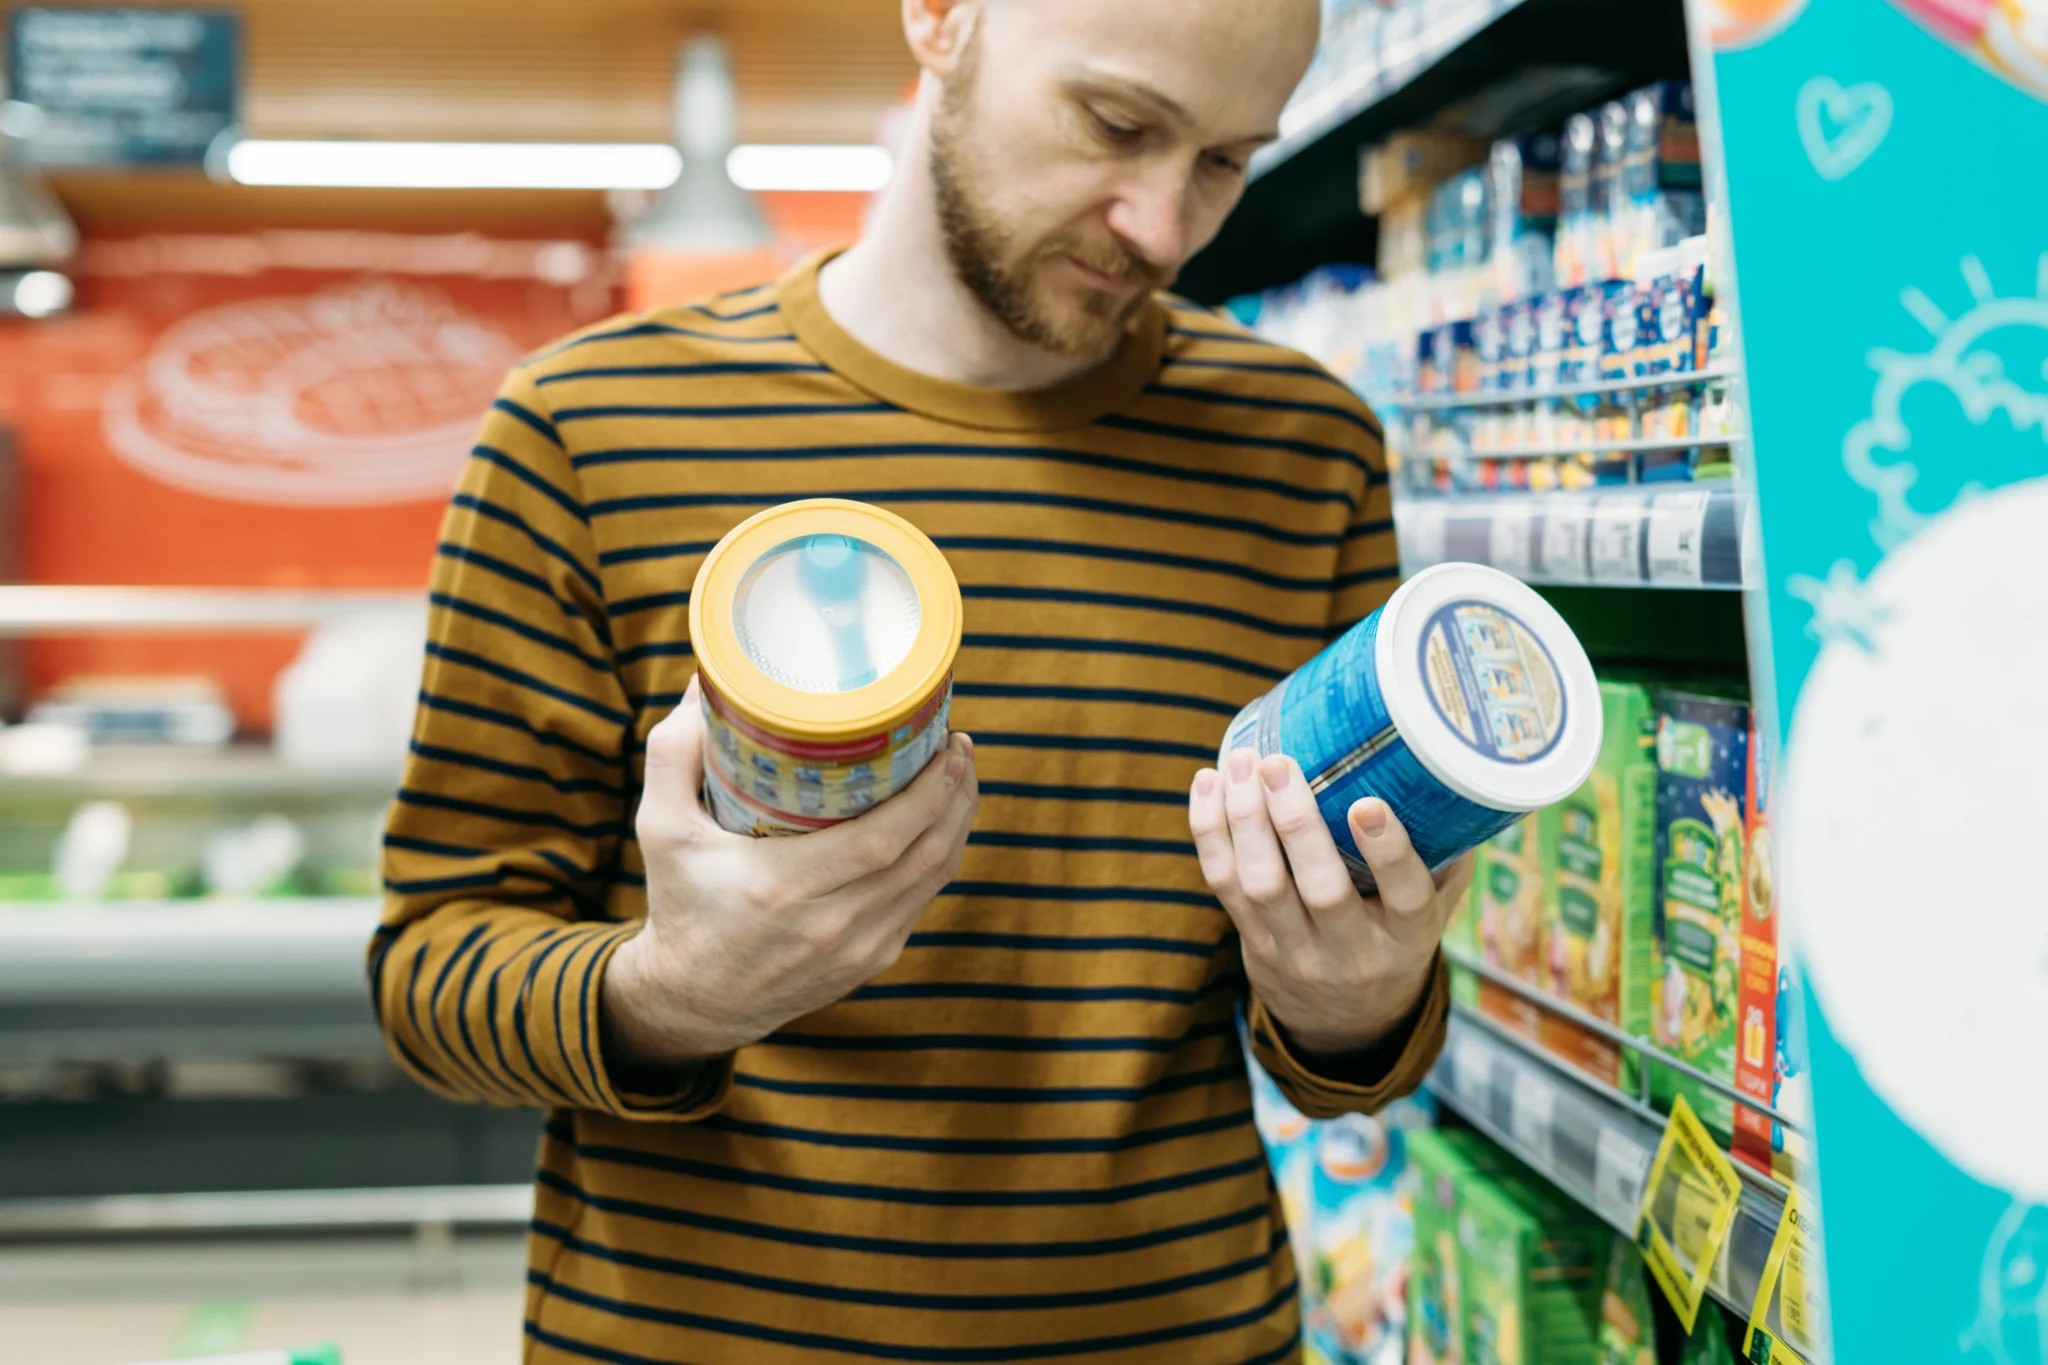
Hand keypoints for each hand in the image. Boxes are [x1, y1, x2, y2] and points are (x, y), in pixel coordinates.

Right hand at [604, 677, 978, 1067]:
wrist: (693, 1001)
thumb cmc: (680, 906)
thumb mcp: (660, 830)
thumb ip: (673, 754)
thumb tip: (704, 683)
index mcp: (781, 889)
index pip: (881, 842)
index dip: (928, 794)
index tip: (946, 746)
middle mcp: (830, 925)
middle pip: (924, 856)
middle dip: (955, 796)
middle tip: (961, 745)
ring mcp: (859, 949)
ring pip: (933, 878)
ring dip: (958, 823)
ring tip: (961, 772)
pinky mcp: (872, 961)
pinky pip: (923, 900)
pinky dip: (940, 856)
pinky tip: (943, 820)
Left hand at [1189, 748, 1473, 1059]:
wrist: (1346, 1022)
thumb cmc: (1395, 939)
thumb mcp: (1435, 913)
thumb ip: (1446, 858)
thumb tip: (1453, 779)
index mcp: (1409, 938)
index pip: (1405, 897)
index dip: (1388, 851)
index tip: (1367, 804)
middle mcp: (1352, 951)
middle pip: (1320, 889)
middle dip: (1296, 822)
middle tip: (1279, 763)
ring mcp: (1296, 952)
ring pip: (1261, 885)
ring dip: (1244, 820)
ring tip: (1241, 764)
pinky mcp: (1252, 943)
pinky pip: (1223, 885)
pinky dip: (1210, 832)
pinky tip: (1208, 784)